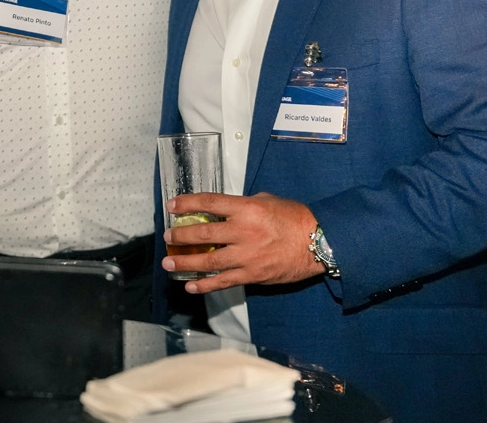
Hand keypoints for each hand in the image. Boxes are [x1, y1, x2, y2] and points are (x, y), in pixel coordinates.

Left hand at [161, 192, 322, 293]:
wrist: (318, 242)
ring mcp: (246, 256)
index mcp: (245, 208)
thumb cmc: (294, 217)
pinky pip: (223, 282)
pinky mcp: (252, 275)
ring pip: (207, 262)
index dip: (186, 204)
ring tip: (168, 262)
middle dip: (180, 236)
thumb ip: (243, 204)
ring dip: (184, 262)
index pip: (208, 203)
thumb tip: (225, 209)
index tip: (172, 206)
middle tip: (168, 237)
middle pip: (202, 234)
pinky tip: (190, 286)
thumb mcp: (267, 200)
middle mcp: (242, 232)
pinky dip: (204, 285)